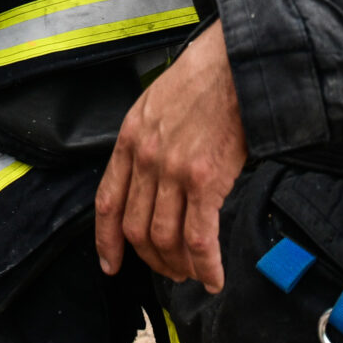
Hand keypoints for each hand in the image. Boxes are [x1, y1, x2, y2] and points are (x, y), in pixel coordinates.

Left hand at [94, 24, 245, 292]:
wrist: (234, 65)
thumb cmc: (202, 81)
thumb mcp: (155, 106)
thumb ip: (146, 144)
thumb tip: (153, 183)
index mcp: (129, 140)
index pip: (107, 203)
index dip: (107, 241)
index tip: (111, 264)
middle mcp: (145, 160)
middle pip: (137, 229)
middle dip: (152, 260)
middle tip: (169, 270)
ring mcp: (173, 172)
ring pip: (166, 239)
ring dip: (179, 266)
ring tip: (193, 274)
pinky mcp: (206, 180)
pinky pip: (200, 238)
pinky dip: (206, 266)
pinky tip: (214, 278)